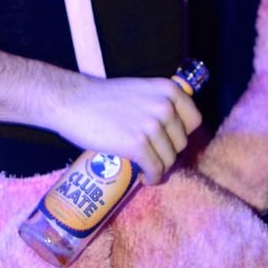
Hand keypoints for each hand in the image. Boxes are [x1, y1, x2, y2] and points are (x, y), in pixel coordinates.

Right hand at [54, 74, 201, 184]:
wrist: (73, 102)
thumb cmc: (103, 98)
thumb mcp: (140, 91)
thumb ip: (158, 104)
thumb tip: (173, 129)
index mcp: (168, 89)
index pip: (194, 119)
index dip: (182, 134)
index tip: (170, 141)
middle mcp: (164, 106)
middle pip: (181, 142)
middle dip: (168, 151)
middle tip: (152, 155)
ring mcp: (152, 125)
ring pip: (170, 159)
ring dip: (159, 167)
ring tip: (145, 167)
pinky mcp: (138, 145)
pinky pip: (156, 170)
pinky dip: (151, 178)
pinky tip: (143, 177)